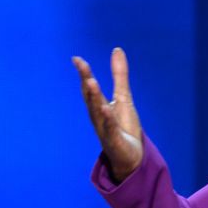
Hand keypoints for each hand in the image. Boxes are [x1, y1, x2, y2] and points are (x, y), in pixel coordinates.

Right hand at [73, 47, 143, 182]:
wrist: (131, 157)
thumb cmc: (124, 127)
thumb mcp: (124, 97)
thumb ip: (119, 75)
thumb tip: (116, 49)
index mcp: (99, 106)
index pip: (89, 88)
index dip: (84, 73)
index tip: (76, 58)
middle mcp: (98, 117)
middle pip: (91, 97)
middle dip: (86, 81)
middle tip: (80, 64)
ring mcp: (106, 130)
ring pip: (98, 112)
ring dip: (94, 97)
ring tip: (91, 81)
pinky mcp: (115, 141)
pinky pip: (110, 129)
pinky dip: (108, 119)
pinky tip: (106, 108)